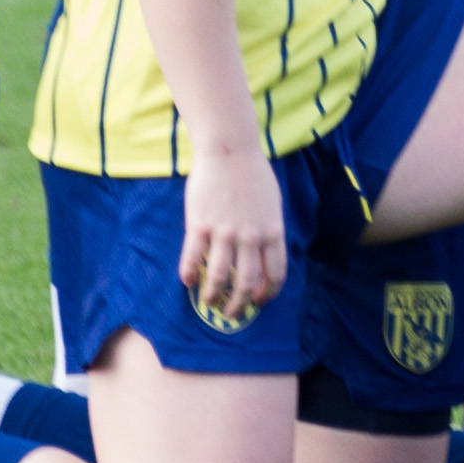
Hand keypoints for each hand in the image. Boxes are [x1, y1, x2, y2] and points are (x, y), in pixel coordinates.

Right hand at [179, 146, 285, 325]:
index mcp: (272, 231)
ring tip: (208, 301)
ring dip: (213, 296)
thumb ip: (269, 229)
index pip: (275, 274)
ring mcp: (225, 231)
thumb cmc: (253, 173)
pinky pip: (193, 258)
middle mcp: (251, 236)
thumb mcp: (272, 203)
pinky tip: (188, 280)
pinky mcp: (200, 224)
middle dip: (239, 305)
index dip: (267, 294)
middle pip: (247, 283)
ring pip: (220, 277)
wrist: (229, 149)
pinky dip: (190, 274)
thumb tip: (266, 252)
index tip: (258, 301)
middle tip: (232, 312)